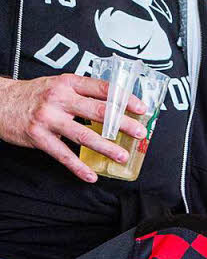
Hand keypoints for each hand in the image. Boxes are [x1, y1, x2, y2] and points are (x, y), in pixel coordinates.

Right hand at [0, 74, 147, 182]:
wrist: (0, 101)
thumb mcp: (59, 85)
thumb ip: (84, 94)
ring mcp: (48, 118)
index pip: (102, 89)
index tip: (141, 108)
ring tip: (122, 155)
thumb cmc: (35, 95)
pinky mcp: (38, 136)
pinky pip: (63, 155)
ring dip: (106, 147)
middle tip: (139, 132)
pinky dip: (78, 167)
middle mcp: (59, 98)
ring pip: (83, 134)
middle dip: (122, 123)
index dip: (124, 98)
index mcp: (68, 83)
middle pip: (97, 111)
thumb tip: (117, 106)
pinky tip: (91, 175)